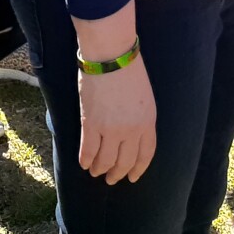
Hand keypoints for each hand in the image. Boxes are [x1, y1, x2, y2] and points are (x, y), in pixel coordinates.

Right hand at [77, 54, 155, 183]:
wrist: (110, 55)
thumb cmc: (129, 69)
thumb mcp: (145, 97)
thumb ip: (141, 119)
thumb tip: (131, 136)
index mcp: (148, 121)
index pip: (145, 155)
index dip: (138, 169)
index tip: (132, 177)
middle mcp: (132, 130)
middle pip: (125, 162)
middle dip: (117, 174)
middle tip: (111, 179)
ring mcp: (111, 129)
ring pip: (106, 161)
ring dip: (100, 169)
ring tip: (96, 172)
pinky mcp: (91, 124)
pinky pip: (88, 151)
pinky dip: (85, 160)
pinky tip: (84, 163)